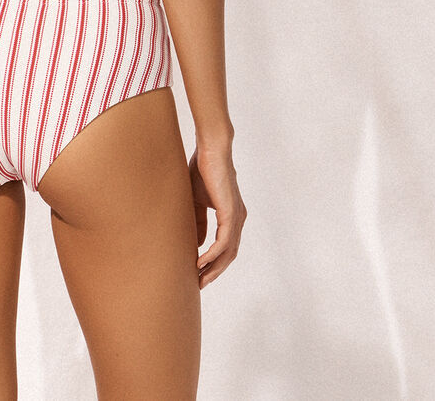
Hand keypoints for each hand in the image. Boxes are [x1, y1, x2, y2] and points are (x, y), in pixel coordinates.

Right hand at [189, 145, 246, 288]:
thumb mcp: (197, 201)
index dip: (214, 262)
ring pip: (228, 252)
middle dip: (214, 271)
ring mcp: (236, 217)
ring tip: (198, 278)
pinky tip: (200, 262)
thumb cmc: (202, 170)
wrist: (210, 150)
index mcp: (232, 216)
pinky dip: (212, 254)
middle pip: (229, 255)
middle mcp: (238, 219)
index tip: (199, 273)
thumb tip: (197, 245)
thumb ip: (198, 222)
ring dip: (213, 268)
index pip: (226, 247)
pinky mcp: (230, 213)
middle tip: (199, 284)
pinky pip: (223, 242)